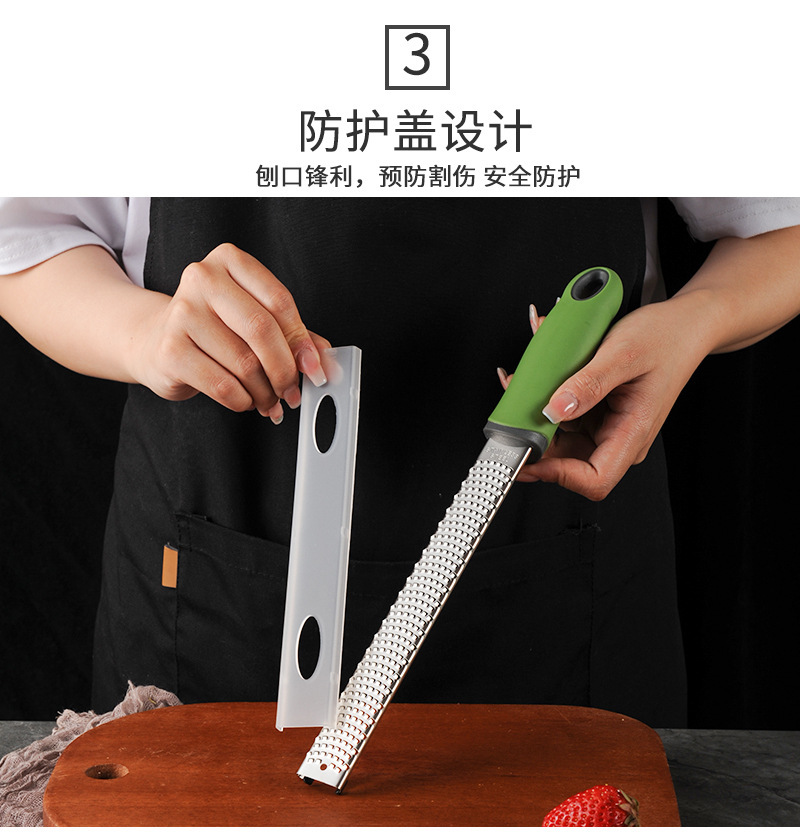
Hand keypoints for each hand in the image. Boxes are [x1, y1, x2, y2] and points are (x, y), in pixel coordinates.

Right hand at [129, 243, 329, 423]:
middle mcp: (203, 279)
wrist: (156, 340)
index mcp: (231, 261)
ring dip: (265, 391)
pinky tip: (245, 400)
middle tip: (293, 392)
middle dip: (285, 370)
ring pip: (244, 363)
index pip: (279, 301)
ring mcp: (182, 313)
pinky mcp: (170, 350)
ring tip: (269, 399)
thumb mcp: (255, 318)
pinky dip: (242, 401)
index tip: (314, 368)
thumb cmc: (215, 328)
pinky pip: (222, 385)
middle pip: (261, 330)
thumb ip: (294, 334)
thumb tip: (325, 363)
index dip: (301, 341)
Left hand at [511, 294, 711, 499]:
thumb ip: (588, 384)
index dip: (556, 476)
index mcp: (632, 434)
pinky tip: (538, 377)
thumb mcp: (623, 353)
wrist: (683, 325)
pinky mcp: (595, 413)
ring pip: (559, 439)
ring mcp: (605, 427)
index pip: (594, 479)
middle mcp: (618, 438)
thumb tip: (554, 410)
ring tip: (524, 385)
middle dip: (536, 441)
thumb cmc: (665, 338)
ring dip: (534, 418)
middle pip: (567, 462)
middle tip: (510, 418)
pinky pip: (561, 417)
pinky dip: (544, 401)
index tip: (527, 459)